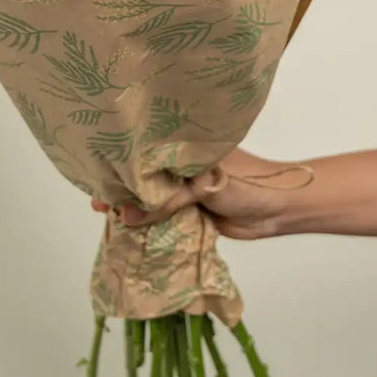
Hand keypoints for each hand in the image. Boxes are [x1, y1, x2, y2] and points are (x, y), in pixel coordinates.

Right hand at [90, 149, 305, 239]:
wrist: (279, 210)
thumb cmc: (247, 184)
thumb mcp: (201, 187)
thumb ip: (164, 203)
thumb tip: (125, 218)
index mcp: (186, 146)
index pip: (146, 152)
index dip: (123, 163)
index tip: (100, 174)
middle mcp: (182, 166)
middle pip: (145, 178)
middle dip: (123, 189)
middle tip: (98, 202)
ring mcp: (187, 190)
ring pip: (153, 200)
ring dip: (134, 210)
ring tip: (108, 217)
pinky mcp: (192, 213)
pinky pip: (165, 218)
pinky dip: (149, 224)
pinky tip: (129, 230)